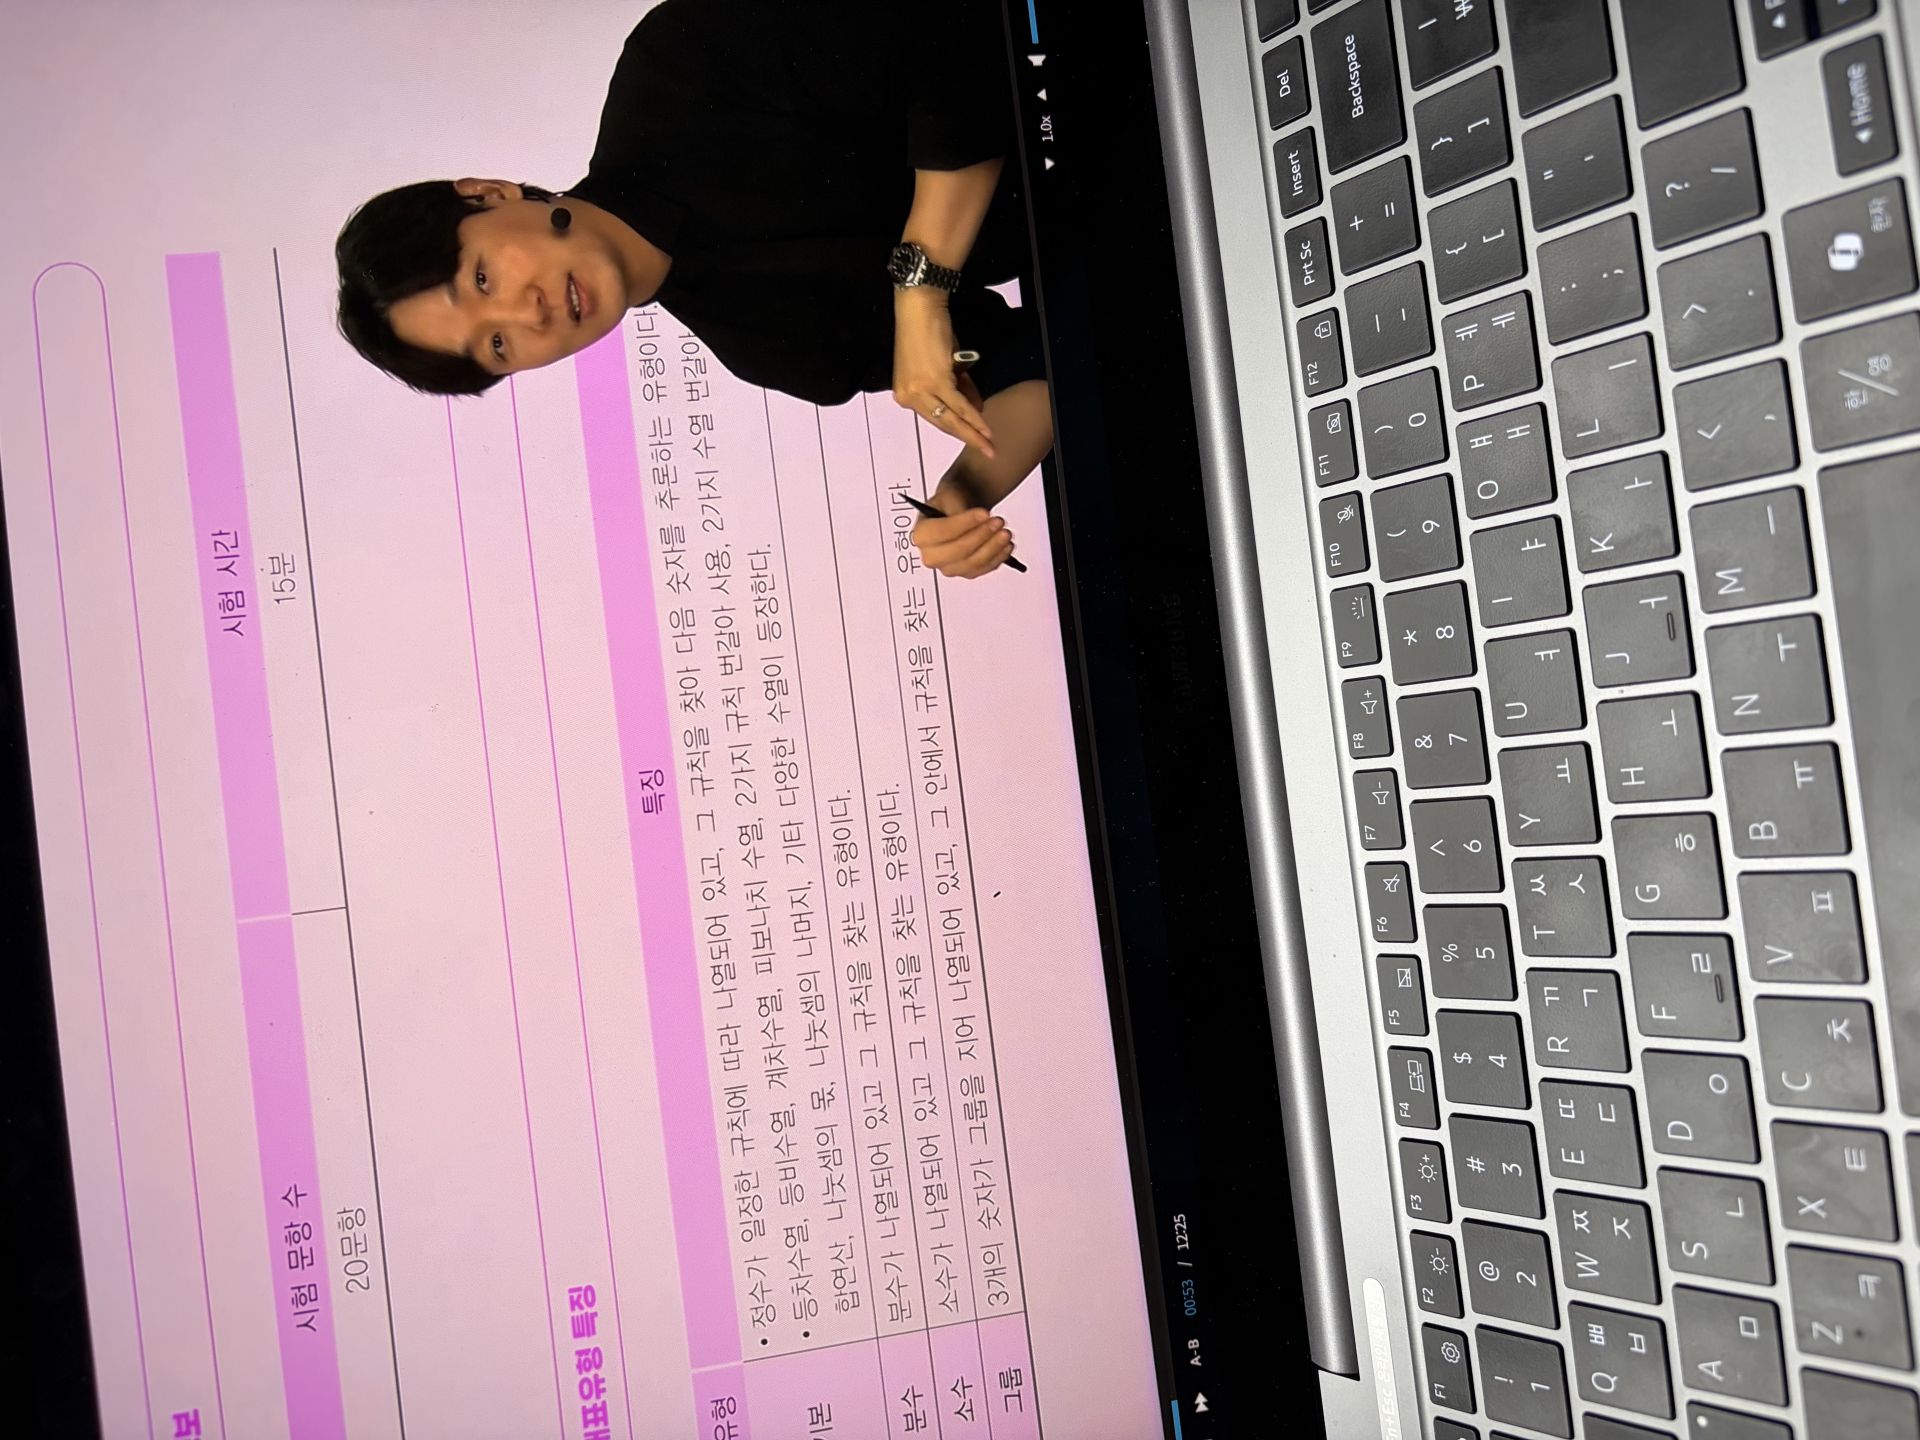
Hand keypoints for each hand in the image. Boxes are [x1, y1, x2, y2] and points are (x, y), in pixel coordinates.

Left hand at [892, 289, 995, 458]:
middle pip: (943, 424)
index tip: (972, 438)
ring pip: (951, 419)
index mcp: (905, 394)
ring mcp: (920, 390)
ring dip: (973, 433)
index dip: (957, 429)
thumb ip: (958, 388)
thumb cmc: (927, 330)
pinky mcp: (935, 382)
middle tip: (986, 450)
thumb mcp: (942, 365)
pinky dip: (973, 418)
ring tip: (989, 444)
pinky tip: (984, 429)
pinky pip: (958, 406)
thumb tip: (976, 408)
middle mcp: (909, 395)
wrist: (919, 308)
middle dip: (966, 438)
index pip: (935, 418)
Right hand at [910, 503, 1016, 579]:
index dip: (965, 523)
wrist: (959, 507)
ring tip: (1005, 532)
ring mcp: (948, 567)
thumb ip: (958, 507)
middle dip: (981, 536)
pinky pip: (983, 569)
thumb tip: (975, 521)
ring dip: (992, 548)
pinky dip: (997, 558)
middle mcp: (931, 555)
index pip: (942, 532)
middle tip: (997, 522)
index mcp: (922, 534)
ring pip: (972, 563)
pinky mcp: (965, 572)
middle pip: (957, 552)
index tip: (984, 513)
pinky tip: (1006, 546)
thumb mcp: (951, 494)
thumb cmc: (951, 501)